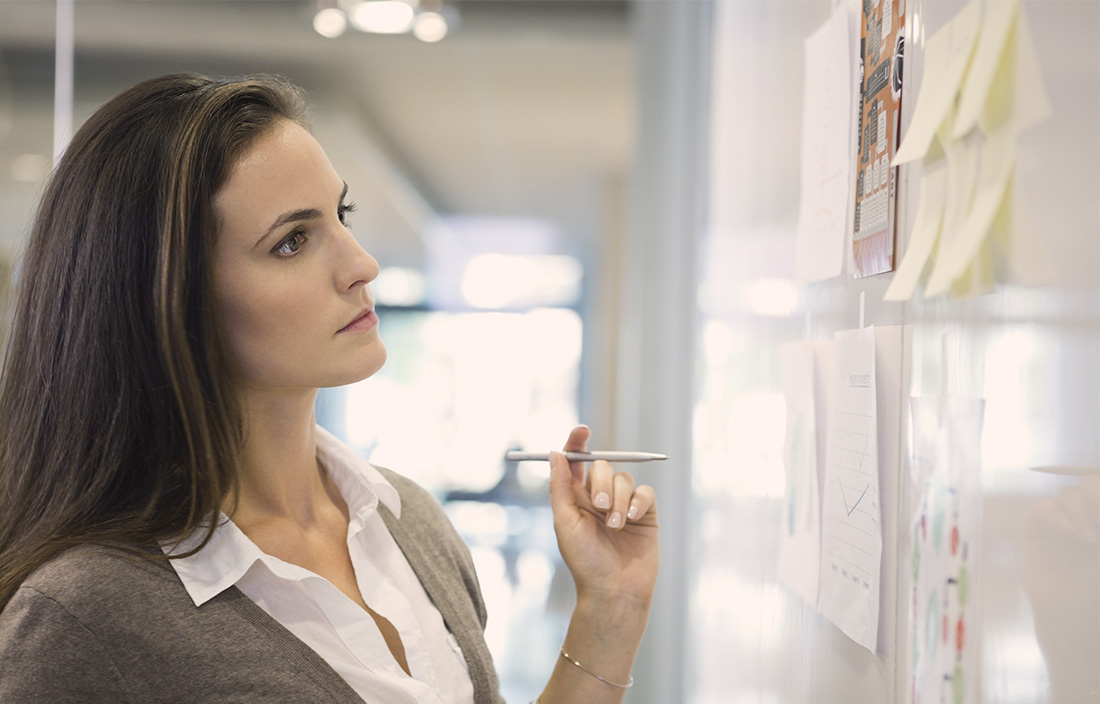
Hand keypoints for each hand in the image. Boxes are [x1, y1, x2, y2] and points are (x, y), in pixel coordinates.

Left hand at [548, 426, 658, 606]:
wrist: (615, 591)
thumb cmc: (585, 561)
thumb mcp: (565, 522)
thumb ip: (560, 486)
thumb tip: (555, 453)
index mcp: (576, 498)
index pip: (576, 461)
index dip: (577, 442)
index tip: (582, 430)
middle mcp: (599, 498)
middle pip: (603, 466)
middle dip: (603, 482)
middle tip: (601, 506)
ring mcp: (624, 505)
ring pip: (625, 478)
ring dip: (620, 500)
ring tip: (616, 526)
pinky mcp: (645, 514)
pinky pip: (645, 491)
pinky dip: (638, 502)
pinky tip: (633, 520)